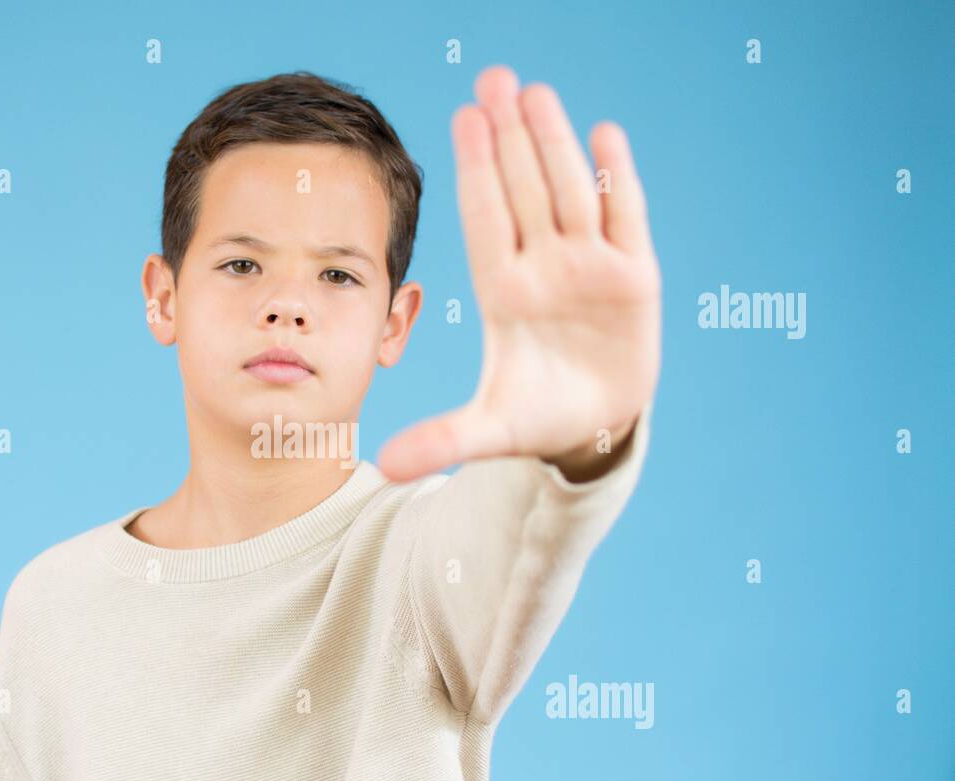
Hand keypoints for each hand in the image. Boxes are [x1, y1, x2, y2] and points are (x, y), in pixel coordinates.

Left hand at [377, 66, 660, 482]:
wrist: (594, 428)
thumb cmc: (537, 418)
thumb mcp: (489, 431)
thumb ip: (441, 440)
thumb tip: (381, 467)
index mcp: (503, 293)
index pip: (487, 220)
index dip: (478, 171)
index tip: (463, 119)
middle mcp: (544, 268)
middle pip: (525, 191)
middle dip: (510, 137)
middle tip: (494, 78)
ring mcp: (589, 268)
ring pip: (570, 193)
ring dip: (555, 144)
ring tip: (536, 92)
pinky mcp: (634, 278)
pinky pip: (625, 219)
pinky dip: (617, 181)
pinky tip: (605, 135)